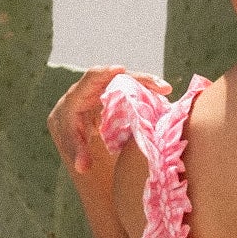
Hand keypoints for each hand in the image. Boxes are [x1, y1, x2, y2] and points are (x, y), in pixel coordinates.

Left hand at [48, 66, 171, 174]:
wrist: (73, 131)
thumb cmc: (71, 138)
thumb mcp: (73, 146)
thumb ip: (78, 154)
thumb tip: (83, 168)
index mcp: (77, 97)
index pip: (91, 80)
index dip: (105, 73)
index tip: (121, 69)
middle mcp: (93, 89)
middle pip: (117, 78)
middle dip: (139, 79)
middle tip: (161, 86)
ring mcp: (107, 90)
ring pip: (128, 82)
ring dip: (147, 84)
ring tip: (165, 89)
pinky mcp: (117, 94)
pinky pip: (133, 90)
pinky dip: (147, 93)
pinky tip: (162, 99)